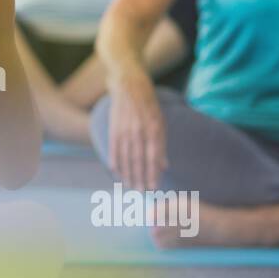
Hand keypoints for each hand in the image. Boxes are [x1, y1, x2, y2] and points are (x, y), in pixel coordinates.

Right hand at [107, 71, 166, 189]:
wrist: (129, 85)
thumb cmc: (149, 105)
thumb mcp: (161, 122)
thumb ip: (162, 145)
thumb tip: (165, 166)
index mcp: (154, 129)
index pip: (154, 157)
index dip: (153, 174)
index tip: (154, 188)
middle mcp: (139, 131)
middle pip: (139, 160)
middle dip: (141, 178)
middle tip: (142, 192)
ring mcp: (125, 129)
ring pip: (126, 157)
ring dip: (128, 174)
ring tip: (130, 186)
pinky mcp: (113, 128)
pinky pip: (114, 149)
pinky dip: (115, 162)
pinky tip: (116, 173)